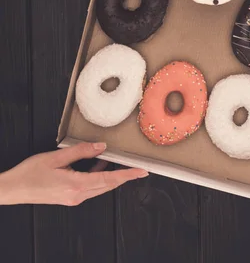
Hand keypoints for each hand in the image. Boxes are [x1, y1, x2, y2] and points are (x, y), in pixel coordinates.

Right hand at [0, 142, 147, 205]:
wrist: (14, 189)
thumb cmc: (31, 173)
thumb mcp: (56, 157)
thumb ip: (81, 151)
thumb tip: (101, 146)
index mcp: (76, 185)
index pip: (109, 179)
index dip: (127, 175)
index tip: (141, 172)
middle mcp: (77, 195)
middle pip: (107, 185)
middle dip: (124, 176)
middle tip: (138, 168)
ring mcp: (73, 198)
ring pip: (99, 186)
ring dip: (110, 175)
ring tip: (118, 161)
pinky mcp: (69, 197)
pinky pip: (90, 187)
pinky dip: (98, 176)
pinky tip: (98, 164)